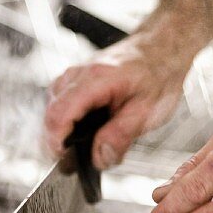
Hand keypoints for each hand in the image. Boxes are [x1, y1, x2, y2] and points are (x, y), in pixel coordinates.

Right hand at [43, 37, 188, 168]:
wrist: (161, 48)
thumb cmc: (158, 75)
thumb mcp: (148, 111)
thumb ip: (122, 135)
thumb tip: (99, 158)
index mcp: (96, 79)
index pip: (59, 113)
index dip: (56, 142)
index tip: (65, 161)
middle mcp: (77, 74)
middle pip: (51, 114)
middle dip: (60, 143)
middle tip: (80, 163)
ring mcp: (73, 76)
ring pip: (53, 110)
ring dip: (65, 133)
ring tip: (86, 148)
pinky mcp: (74, 81)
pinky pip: (60, 105)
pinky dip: (69, 123)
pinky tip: (86, 133)